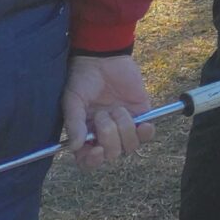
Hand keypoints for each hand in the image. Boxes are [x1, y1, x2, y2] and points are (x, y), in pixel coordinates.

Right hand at [61, 53, 153, 169]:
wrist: (102, 58)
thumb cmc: (81, 80)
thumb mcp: (72, 100)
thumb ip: (74, 123)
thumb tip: (75, 146)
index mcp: (85, 135)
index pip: (88, 161)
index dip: (93, 161)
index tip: (97, 150)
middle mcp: (104, 135)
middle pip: (112, 154)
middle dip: (108, 135)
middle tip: (102, 113)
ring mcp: (123, 126)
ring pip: (130, 146)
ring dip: (123, 127)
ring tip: (116, 109)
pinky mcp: (140, 116)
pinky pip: (147, 134)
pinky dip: (145, 132)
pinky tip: (143, 124)